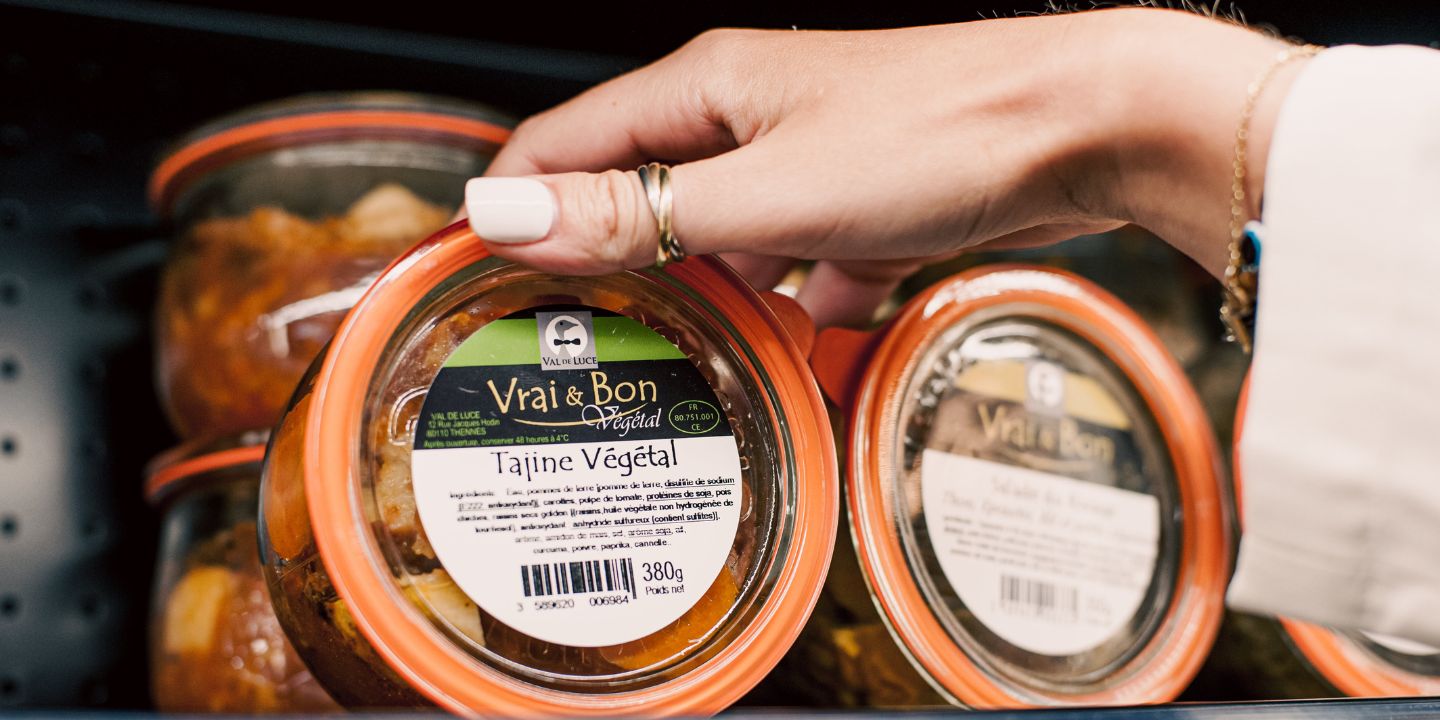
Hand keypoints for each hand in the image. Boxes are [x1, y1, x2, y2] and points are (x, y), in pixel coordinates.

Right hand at [467, 9, 1297, 327]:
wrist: (1089, 124)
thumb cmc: (938, 135)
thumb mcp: (768, 191)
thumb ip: (639, 213)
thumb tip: (509, 212)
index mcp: (703, 91)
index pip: (562, 143)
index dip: (513, 210)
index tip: (476, 287)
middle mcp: (747, 114)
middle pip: (637, 192)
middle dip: (607, 265)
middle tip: (576, 350)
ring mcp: (809, 154)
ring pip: (721, 235)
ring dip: (705, 294)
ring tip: (681, 367)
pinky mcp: (863, 196)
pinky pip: (799, 256)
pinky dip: (793, 301)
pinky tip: (802, 342)